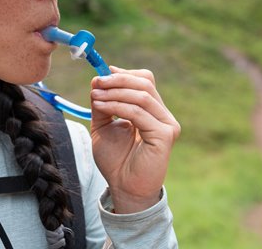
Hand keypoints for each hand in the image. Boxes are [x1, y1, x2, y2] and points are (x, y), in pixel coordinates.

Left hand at [90, 66, 179, 213]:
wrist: (123, 187)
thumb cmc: (115, 159)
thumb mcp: (103, 126)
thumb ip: (102, 104)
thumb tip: (97, 79)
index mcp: (151, 110)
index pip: (144, 81)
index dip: (124, 74)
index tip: (102, 74)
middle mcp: (162, 115)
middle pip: (145, 83)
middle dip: (118, 80)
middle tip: (97, 82)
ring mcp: (166, 124)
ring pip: (142, 95)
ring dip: (115, 92)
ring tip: (95, 95)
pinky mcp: (164, 135)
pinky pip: (138, 113)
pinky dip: (117, 106)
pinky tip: (102, 106)